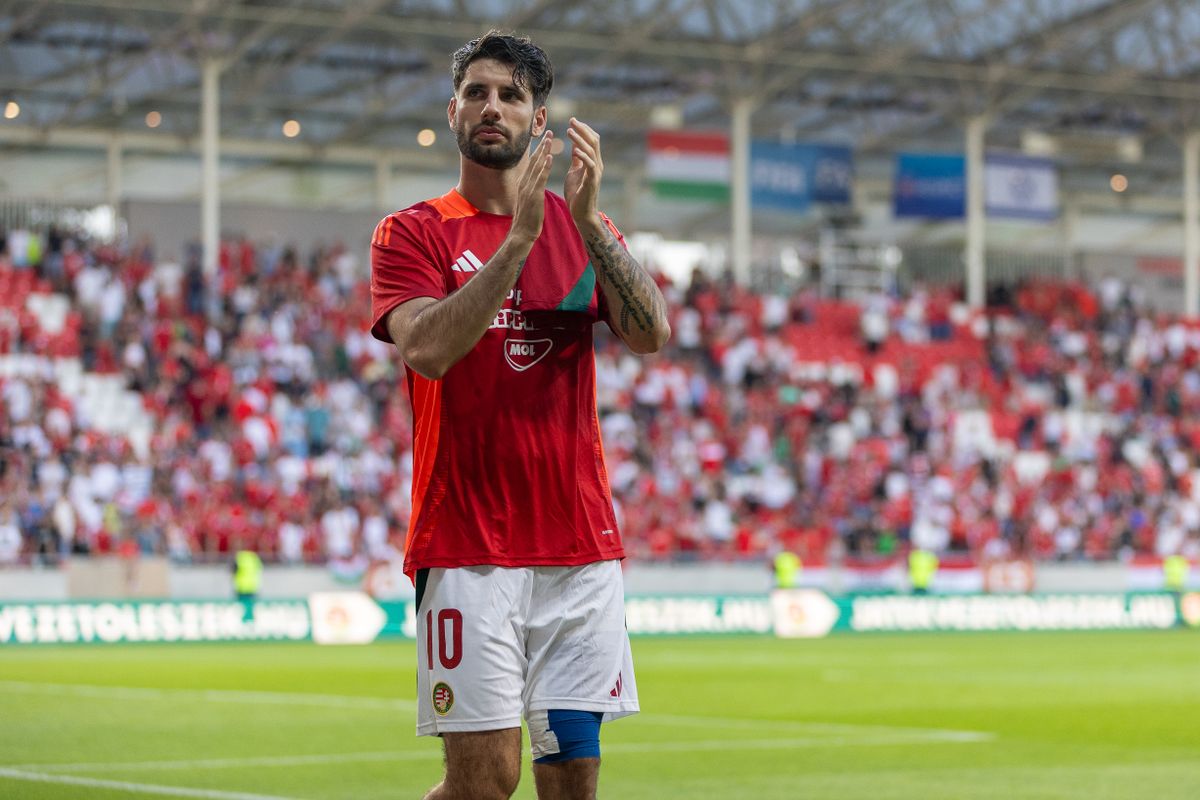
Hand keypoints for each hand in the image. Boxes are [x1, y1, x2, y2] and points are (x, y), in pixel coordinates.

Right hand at [509, 130, 554, 245]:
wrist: (521, 234)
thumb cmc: (527, 220)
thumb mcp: (528, 202)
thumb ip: (530, 191)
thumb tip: (534, 186)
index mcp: (524, 184)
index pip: (532, 164)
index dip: (538, 151)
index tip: (544, 140)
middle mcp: (524, 183)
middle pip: (534, 161)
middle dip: (541, 146)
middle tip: (548, 132)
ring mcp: (528, 189)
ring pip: (537, 166)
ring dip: (543, 151)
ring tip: (550, 139)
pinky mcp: (533, 195)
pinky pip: (540, 178)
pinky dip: (544, 166)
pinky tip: (549, 157)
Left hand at [565, 118, 602, 229]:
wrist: (581, 213)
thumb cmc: (577, 194)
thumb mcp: (575, 171)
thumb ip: (577, 158)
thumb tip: (574, 144)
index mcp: (592, 161)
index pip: (591, 140)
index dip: (583, 129)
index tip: (573, 120)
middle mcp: (597, 164)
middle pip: (594, 141)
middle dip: (583, 129)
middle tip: (572, 120)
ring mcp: (596, 172)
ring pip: (591, 150)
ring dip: (580, 139)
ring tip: (570, 131)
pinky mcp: (592, 181)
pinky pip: (590, 165)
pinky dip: (583, 156)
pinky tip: (575, 150)